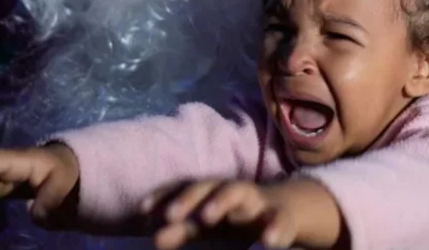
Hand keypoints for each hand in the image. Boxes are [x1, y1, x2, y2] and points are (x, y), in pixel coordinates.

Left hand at [142, 179, 298, 249]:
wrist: (285, 210)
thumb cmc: (236, 218)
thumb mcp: (208, 226)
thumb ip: (181, 230)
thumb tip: (153, 238)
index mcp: (210, 191)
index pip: (183, 188)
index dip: (164, 196)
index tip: (143, 210)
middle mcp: (229, 190)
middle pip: (206, 185)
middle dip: (187, 198)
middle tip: (169, 215)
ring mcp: (255, 200)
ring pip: (236, 191)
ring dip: (220, 201)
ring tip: (206, 217)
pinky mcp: (280, 216)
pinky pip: (278, 220)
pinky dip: (273, 230)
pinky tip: (266, 243)